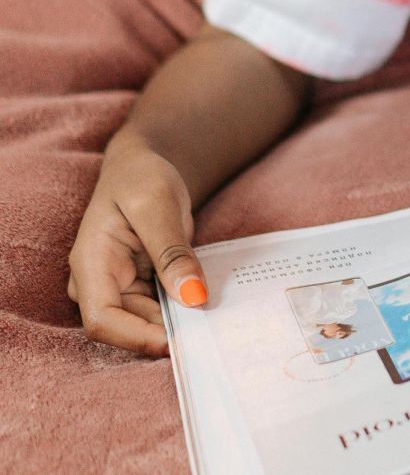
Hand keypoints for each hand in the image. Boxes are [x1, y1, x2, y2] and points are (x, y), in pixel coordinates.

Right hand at [66, 139, 208, 354]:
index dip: (137, 338)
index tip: (178, 342)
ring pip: (147, 323)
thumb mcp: (158, 206)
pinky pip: (160, 310)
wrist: (142, 167)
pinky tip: (209, 308)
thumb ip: (173, 252)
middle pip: (128, 327)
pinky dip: (183, 311)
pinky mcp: (138, 287)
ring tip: (217, 322)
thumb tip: (193, 297)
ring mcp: (117, 287)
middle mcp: (98, 283)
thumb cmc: (142, 178)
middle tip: (214, 333)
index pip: (102, 319)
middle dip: (168, 332)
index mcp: (91, 263)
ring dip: (179, 324)